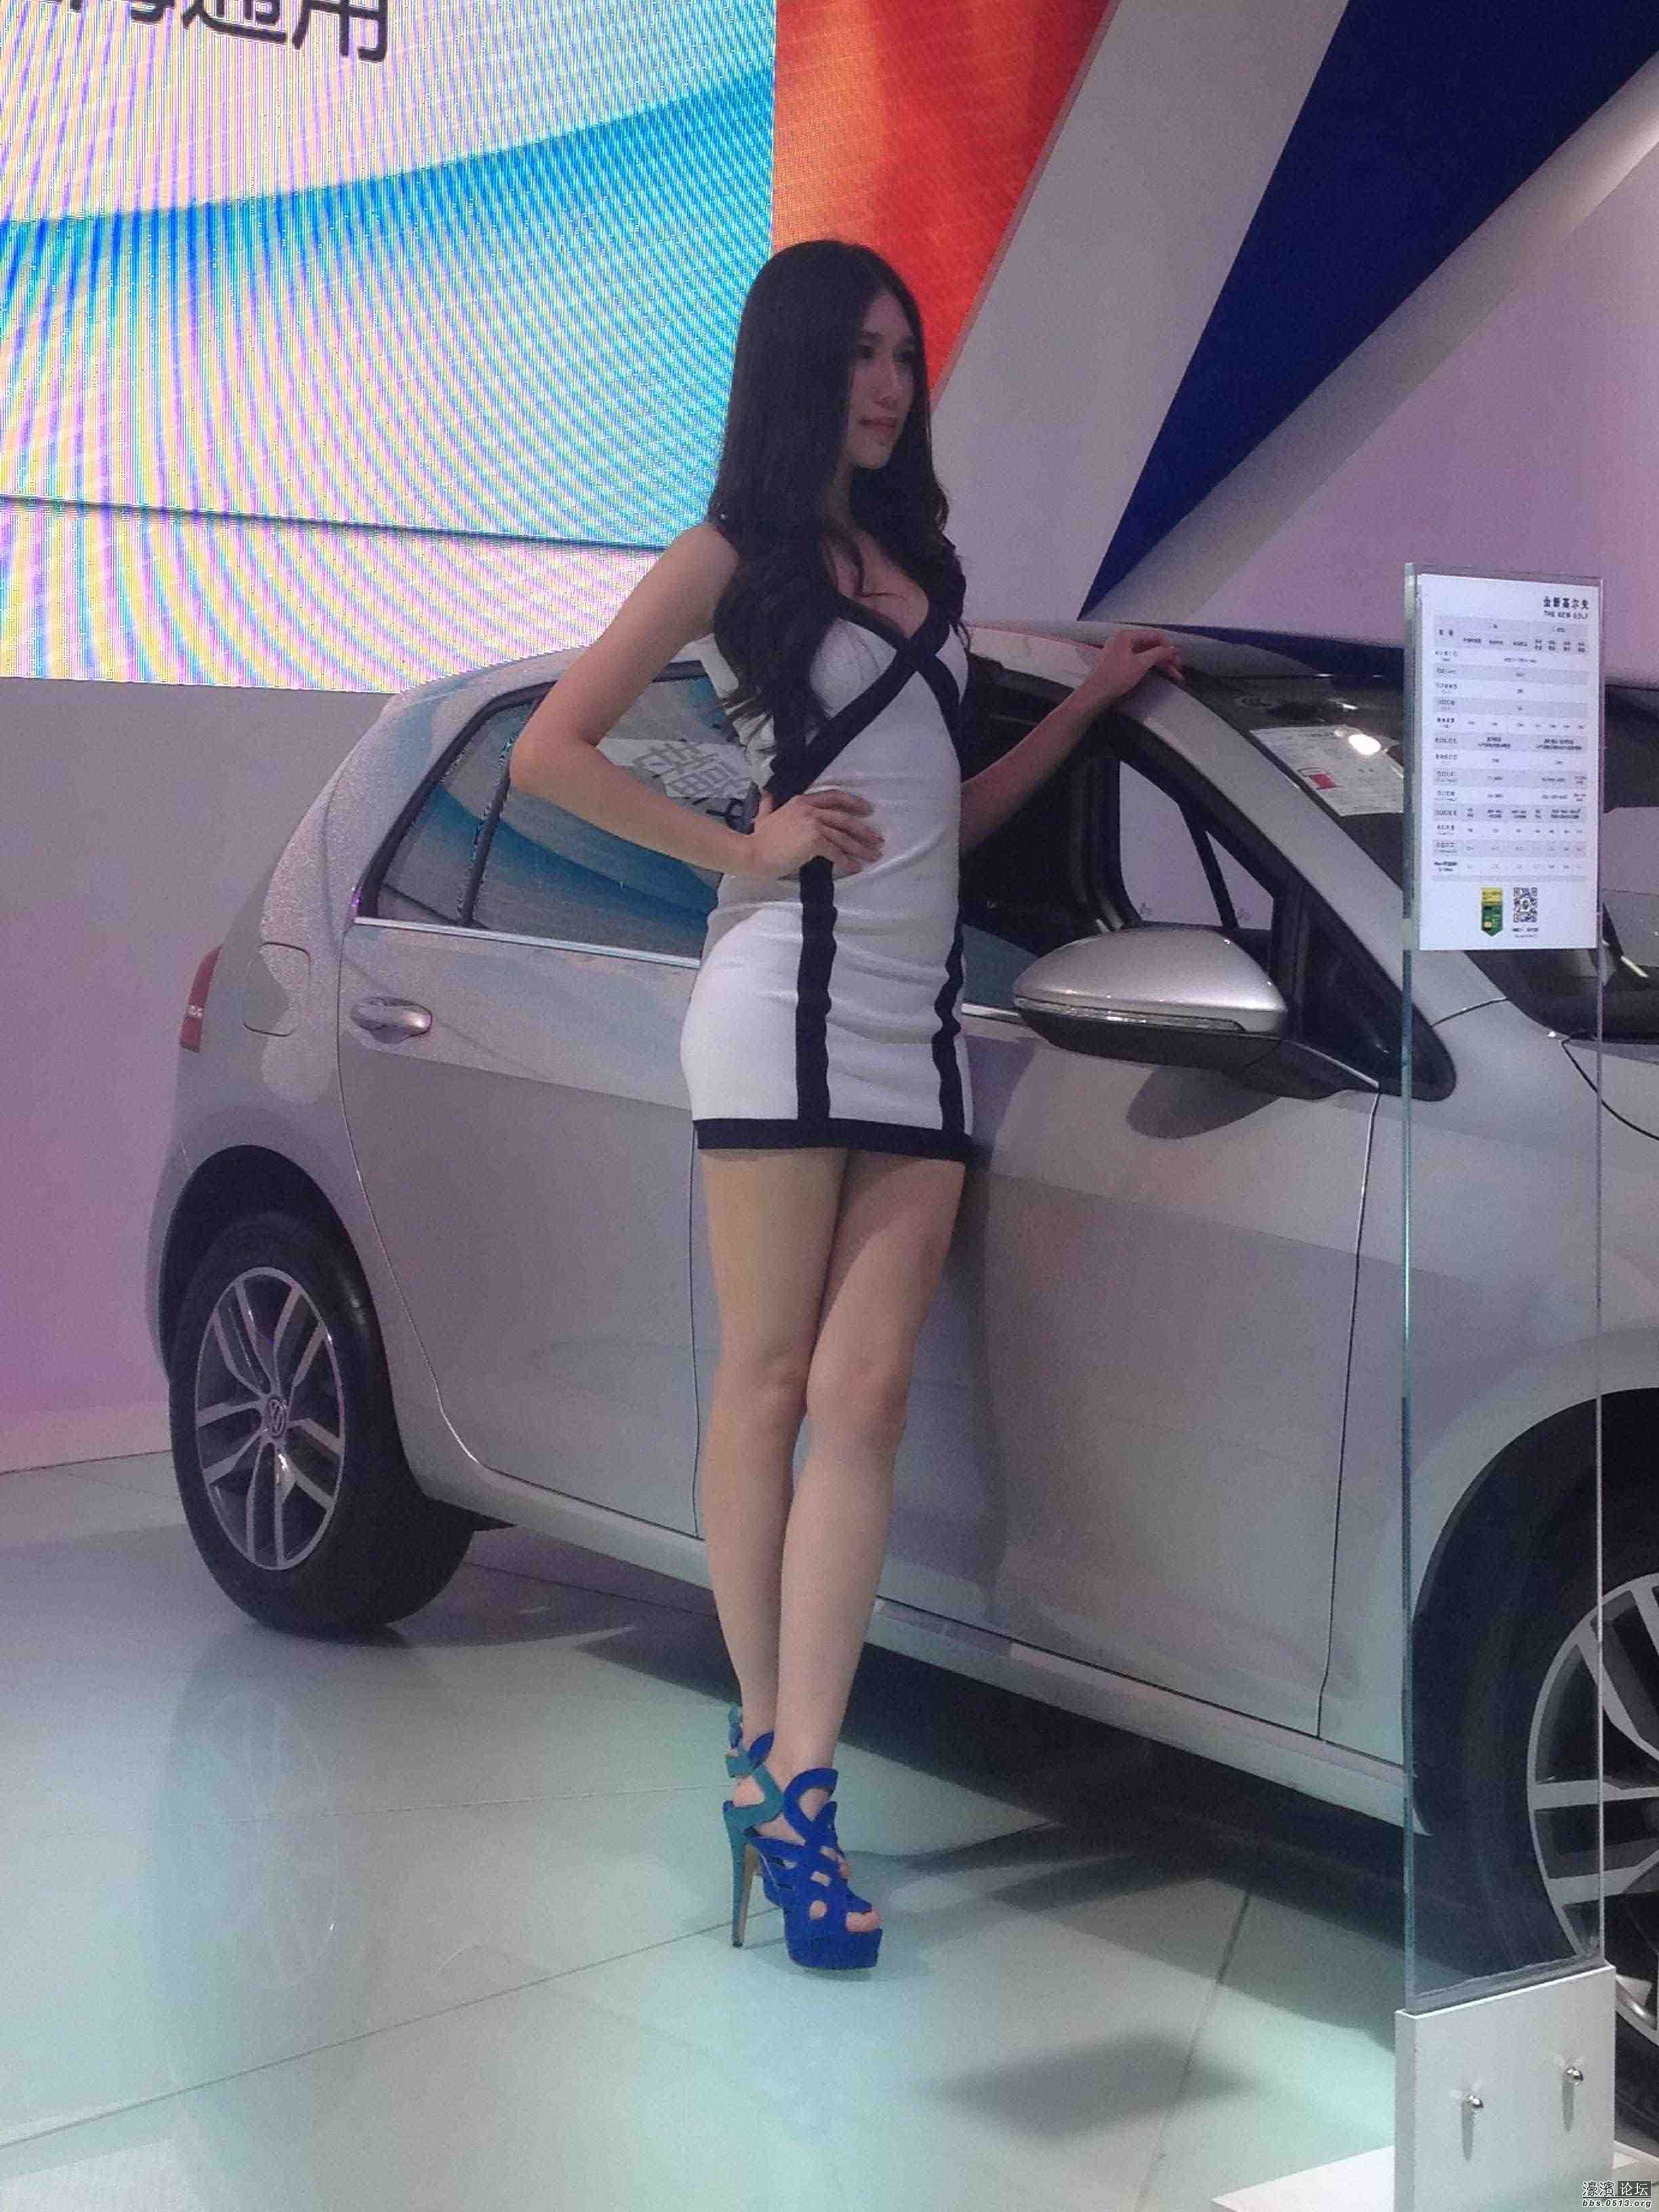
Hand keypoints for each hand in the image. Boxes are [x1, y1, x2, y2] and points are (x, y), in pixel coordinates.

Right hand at [747, 786, 884, 878]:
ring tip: (873, 855)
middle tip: (877, 839)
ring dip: (861, 847)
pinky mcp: (814, 841)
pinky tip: (856, 868)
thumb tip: (766, 794)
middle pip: (845, 818)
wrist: (753, 853)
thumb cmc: (759, 838)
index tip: (868, 810)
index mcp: (801, 801)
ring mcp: (813, 824)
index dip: (854, 802)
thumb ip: (768, 804)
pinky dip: (847, 861)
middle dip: (864, 829)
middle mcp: (810, 810)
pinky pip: (836, 852)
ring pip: (844, 836)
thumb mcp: (764, 816)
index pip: (834, 796)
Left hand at [1073, 628, 1184, 714]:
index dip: (1168, 646)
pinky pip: (1139, 659)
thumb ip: (1158, 654)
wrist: (1096, 694)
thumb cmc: (1115, 678)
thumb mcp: (1140, 664)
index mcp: (1126, 635)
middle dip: (1166, 657)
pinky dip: (1151, 666)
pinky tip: (1161, 672)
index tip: (1177, 657)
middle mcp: (1123, 639)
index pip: (1154, 635)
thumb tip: (1172, 649)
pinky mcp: (1120, 661)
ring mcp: (1121, 650)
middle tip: (1178, 668)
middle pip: (1151, 645)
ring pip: (1147, 654)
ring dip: (1161, 663)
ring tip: (1175, 674)